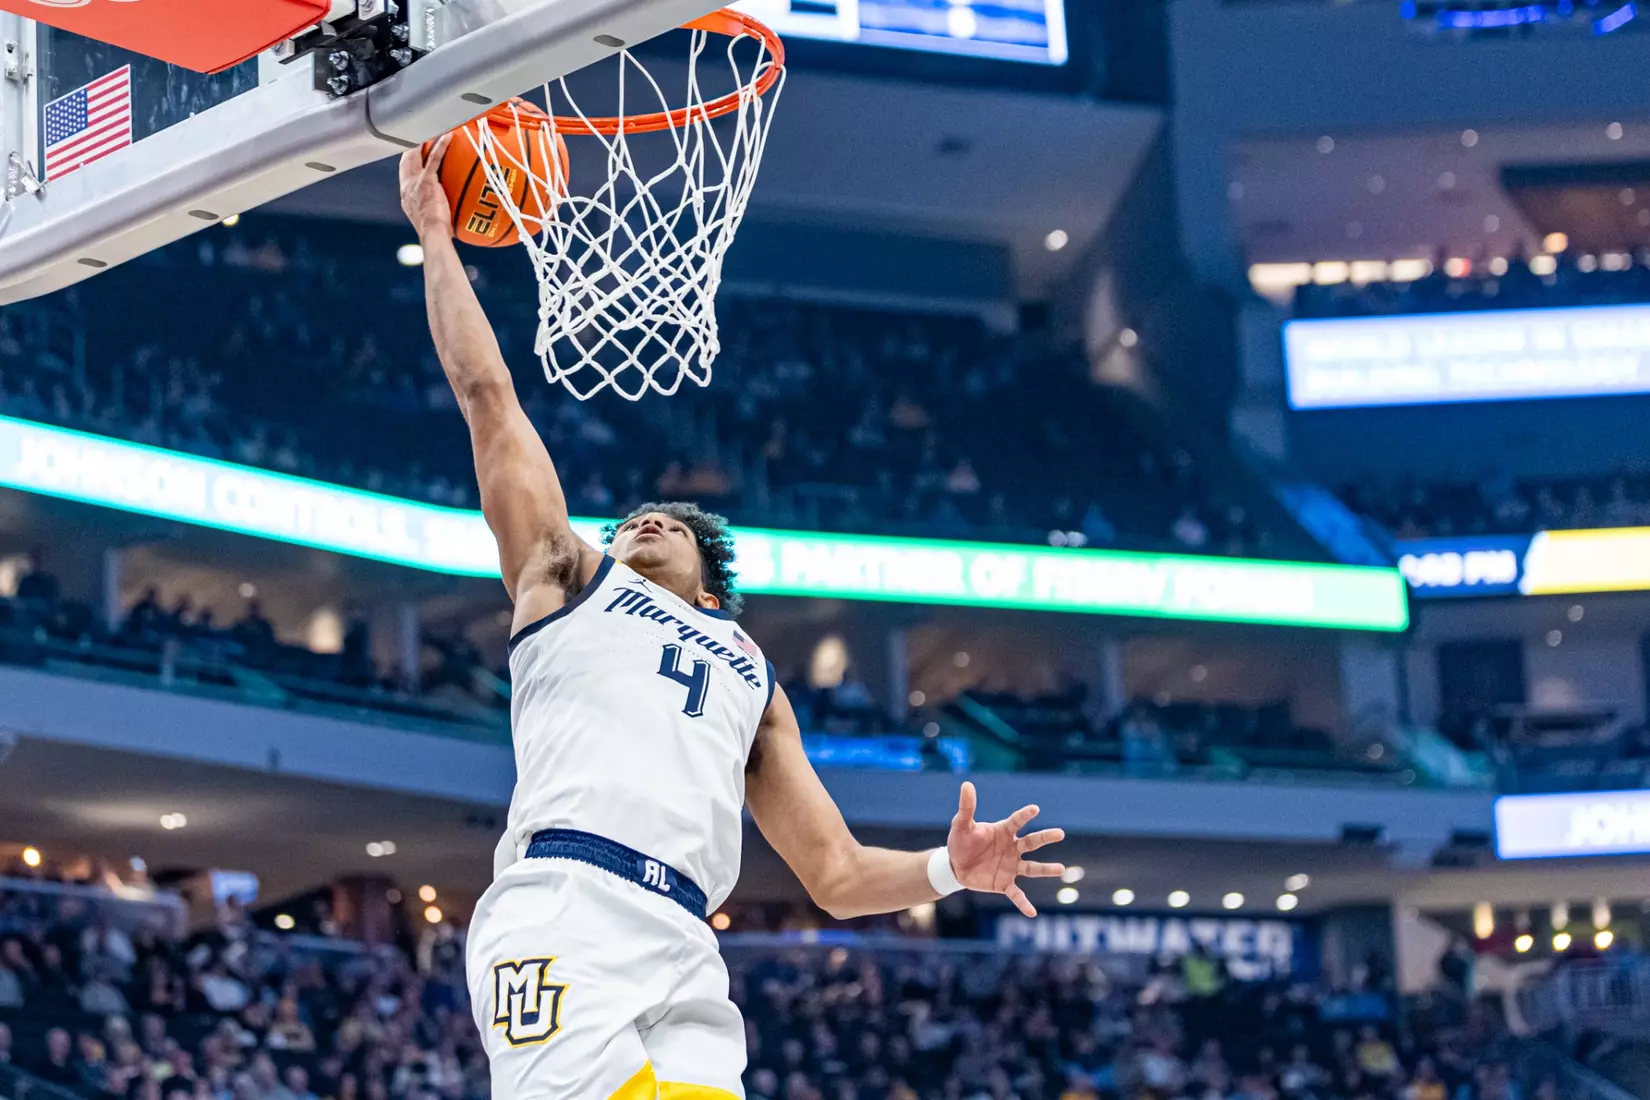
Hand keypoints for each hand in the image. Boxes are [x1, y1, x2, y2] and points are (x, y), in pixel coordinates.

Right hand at [399, 134, 453, 240]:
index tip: (411, 152)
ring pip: (416, 154)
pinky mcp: (427, 180)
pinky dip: (440, 145)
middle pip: (406, 159)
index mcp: (405, 195)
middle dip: (410, 146)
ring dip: (423, 140)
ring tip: (431, 128)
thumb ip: (429, 209)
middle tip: (418, 133)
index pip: (403, 173)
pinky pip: (434, 158)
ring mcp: (416, 181)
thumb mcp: (426, 218)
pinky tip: (448, 135)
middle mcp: (407, 186)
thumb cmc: (434, 232)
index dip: (407, 161)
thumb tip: (441, 211)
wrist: (432, 233)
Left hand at [945, 780, 1064, 917]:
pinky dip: (1024, 903)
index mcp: (1003, 831)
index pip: (1016, 821)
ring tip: (1060, 869)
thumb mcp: (961, 825)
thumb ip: (966, 807)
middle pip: (1031, 842)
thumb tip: (966, 784)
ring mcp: (1010, 867)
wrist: (955, 865)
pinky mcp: (1004, 883)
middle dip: (1045, 837)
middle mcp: (1012, 848)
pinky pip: (1016, 894)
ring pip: (1031, 868)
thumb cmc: (961, 841)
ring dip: (1045, 869)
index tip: (1034, 809)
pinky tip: (1032, 912)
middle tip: (1060, 833)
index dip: (1024, 815)